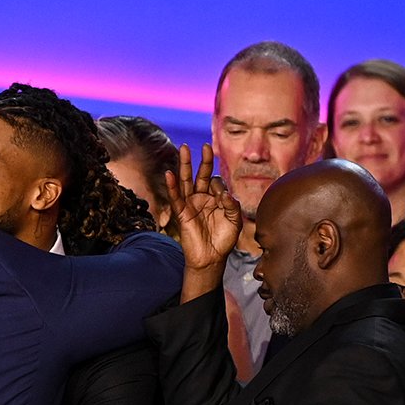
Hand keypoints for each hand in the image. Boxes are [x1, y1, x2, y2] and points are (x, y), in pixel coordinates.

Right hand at [166, 143, 242, 282]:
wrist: (211, 258)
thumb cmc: (224, 240)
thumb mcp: (234, 221)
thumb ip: (232, 205)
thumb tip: (224, 193)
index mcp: (216, 198)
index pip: (217, 182)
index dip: (221, 187)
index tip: (224, 199)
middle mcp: (203, 198)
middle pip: (201, 174)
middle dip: (203, 160)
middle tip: (204, 145)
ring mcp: (191, 204)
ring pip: (187, 181)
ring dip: (185, 165)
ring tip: (184, 148)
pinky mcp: (182, 213)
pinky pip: (176, 197)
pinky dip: (172, 186)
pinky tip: (169, 174)